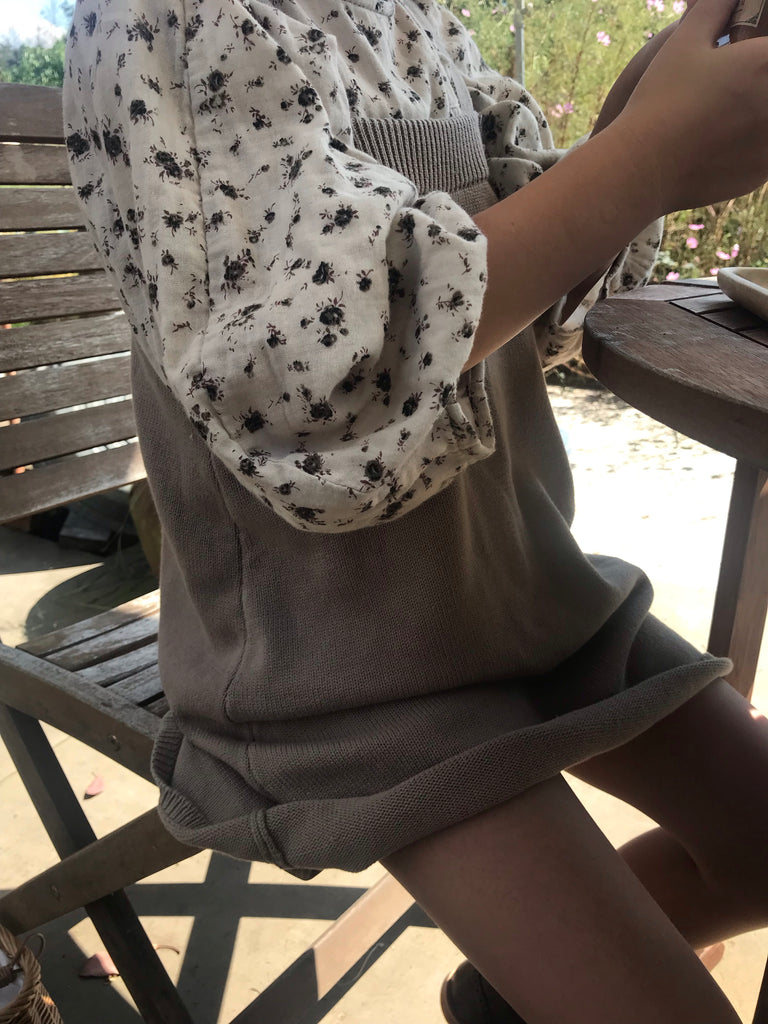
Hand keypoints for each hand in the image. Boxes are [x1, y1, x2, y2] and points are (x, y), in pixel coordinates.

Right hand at [608, 0, 767, 212]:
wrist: (640, 168)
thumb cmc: (659, 100)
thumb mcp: (683, 41)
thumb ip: (714, 8)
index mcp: (765, 62)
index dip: (757, 54)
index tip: (743, 57)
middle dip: (756, 83)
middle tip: (732, 89)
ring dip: (755, 115)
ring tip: (724, 117)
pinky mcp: (761, 173)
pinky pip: (764, 153)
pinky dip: (750, 147)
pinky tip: (721, 144)